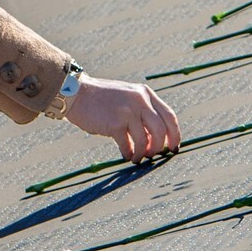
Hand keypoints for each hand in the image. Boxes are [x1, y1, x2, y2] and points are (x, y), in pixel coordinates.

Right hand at [64, 76, 181, 162]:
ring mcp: (128, 111)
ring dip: (143, 153)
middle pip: (161, 130)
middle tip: (152, 154)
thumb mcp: (128, 96)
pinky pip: (128, 145)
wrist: (77, 93)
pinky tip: (127, 155)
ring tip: (137, 157)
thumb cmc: (101, 99)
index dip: (174, 135)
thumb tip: (155, 138)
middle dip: (159, 147)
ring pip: (145, 140)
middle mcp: (140, 101)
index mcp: (145, 93)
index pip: (169, 116)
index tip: (173, 147)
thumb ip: (142, 111)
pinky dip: (129, 153)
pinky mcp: (115, 123)